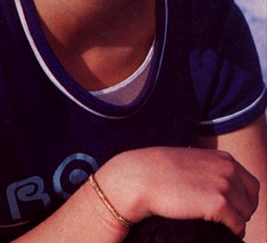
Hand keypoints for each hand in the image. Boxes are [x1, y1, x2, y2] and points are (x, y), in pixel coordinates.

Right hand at [96, 147, 258, 238]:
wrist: (140, 178)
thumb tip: (220, 190)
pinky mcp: (218, 203)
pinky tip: (212, 229)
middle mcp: (228, 169)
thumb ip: (209, 171)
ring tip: (213, 224)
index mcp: (223, 158)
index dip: (242, 201)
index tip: (227, 209)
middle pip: (251, 202)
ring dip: (233, 223)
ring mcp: (224, 185)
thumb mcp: (191, 163)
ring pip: (245, 216)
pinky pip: (237, 227)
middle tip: (220, 219)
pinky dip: (229, 232)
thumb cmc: (160, 173)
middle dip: (240, 212)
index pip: (251, 185)